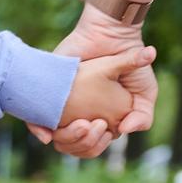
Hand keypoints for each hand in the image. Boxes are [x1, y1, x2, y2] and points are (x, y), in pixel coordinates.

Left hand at [29, 7, 158, 157]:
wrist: (111, 35)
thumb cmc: (131, 63)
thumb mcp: (145, 91)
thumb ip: (143, 115)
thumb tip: (126, 131)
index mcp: (101, 120)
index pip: (92, 146)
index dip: (95, 145)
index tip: (103, 129)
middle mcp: (80, 116)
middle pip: (74, 147)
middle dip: (82, 143)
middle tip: (90, 124)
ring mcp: (62, 107)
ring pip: (57, 139)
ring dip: (67, 139)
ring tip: (81, 123)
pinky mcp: (47, 95)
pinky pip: (36, 121)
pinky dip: (39, 131)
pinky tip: (47, 134)